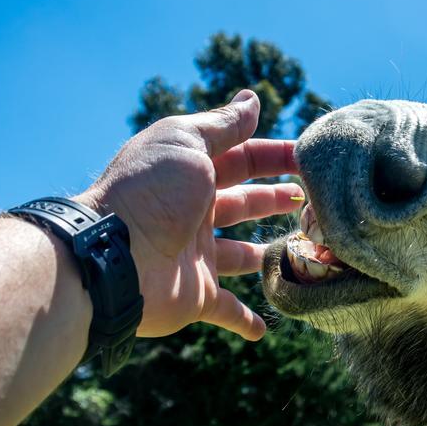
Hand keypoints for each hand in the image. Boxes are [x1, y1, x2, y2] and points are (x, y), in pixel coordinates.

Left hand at [76, 89, 301, 339]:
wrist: (115, 255)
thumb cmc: (152, 191)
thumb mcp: (188, 141)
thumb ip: (223, 125)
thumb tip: (252, 98)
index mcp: (191, 174)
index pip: (242, 159)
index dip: (274, 156)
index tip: (309, 158)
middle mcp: (193, 213)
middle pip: (243, 204)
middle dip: (275, 199)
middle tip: (310, 200)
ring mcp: (196, 256)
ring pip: (241, 255)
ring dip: (266, 253)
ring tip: (301, 248)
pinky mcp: (197, 297)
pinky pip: (227, 310)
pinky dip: (245, 319)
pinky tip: (264, 327)